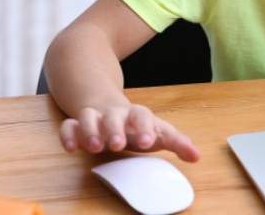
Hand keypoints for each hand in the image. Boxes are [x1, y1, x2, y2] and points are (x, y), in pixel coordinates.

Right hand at [59, 103, 200, 161]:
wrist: (110, 107)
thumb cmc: (138, 126)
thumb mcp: (158, 132)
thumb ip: (177, 143)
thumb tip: (197, 155)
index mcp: (137, 114)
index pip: (142, 115)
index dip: (145, 127)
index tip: (148, 142)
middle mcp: (114, 113)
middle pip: (113, 115)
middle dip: (114, 129)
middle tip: (117, 144)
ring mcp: (95, 117)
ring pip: (88, 116)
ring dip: (90, 130)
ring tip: (94, 147)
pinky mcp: (77, 126)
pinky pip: (68, 126)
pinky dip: (67, 135)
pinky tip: (70, 148)